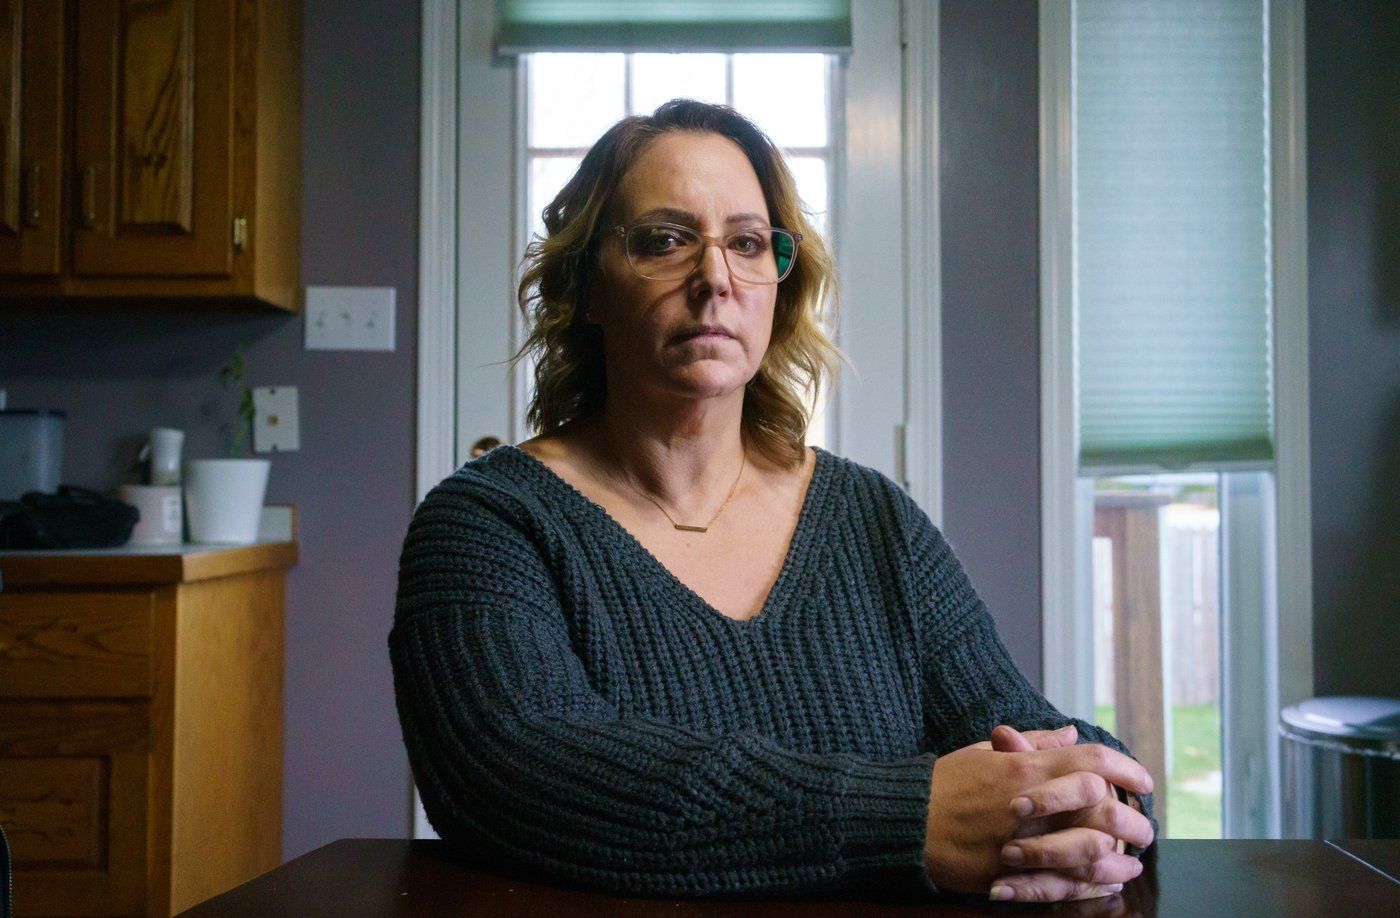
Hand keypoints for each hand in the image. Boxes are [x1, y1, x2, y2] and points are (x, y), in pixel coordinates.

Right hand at [921, 729, 1152, 897]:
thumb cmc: (943, 783)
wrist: (904, 820)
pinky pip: (1064, 882)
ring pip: (1089, 849)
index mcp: (1024, 767)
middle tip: (1145, 826)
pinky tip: (1105, 882)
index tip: (1144, 781)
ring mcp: (1020, 840)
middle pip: (1101, 806)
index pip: (1091, 760)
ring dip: (1119, 856)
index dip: (1125, 768)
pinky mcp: (1010, 872)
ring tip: (1132, 859)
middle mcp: (1029, 802)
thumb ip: (1032, 742)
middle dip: (1132, 818)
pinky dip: (1091, 883)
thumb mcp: (983, 751)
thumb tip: (1071, 734)